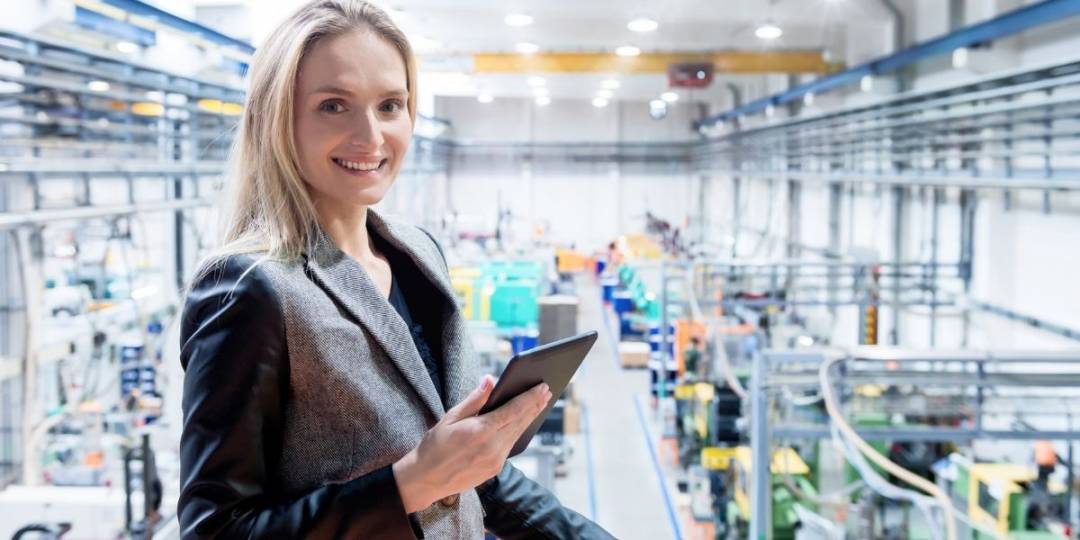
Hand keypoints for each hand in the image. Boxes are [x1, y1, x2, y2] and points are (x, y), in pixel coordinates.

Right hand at [393, 375, 551, 512]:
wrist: (425, 480)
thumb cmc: (434, 446)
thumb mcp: (450, 418)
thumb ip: (474, 400)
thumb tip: (489, 380)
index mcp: (480, 430)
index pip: (514, 410)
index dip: (530, 397)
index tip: (542, 386)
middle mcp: (492, 447)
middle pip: (521, 421)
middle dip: (535, 405)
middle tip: (547, 391)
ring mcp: (495, 460)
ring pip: (518, 434)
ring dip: (530, 418)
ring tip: (540, 404)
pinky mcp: (495, 469)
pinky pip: (510, 446)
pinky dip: (518, 432)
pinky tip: (522, 423)